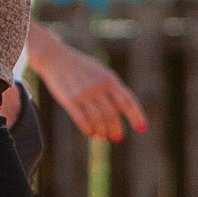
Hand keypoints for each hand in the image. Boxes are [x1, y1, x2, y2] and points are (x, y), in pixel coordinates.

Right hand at [26, 29, 147, 142]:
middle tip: (117, 138)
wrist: (55, 58)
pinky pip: (82, 120)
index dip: (136, 116)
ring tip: (104, 137)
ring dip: (103, 132)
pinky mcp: (70, 100)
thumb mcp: (101, 73)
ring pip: (98, 120)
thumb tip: (122, 111)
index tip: (142, 129)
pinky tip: (91, 134)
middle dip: (116, 129)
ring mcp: (84, 93)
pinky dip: (88, 130)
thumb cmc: (82, 68)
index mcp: (110, 79)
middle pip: (112, 114)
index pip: (128, 101)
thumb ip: (112, 89)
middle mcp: (98, 86)